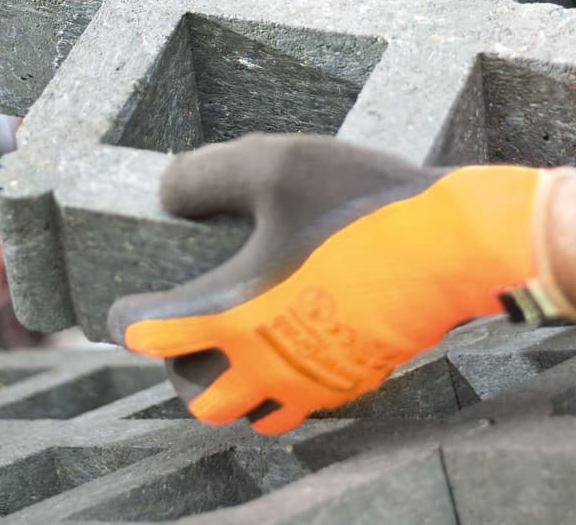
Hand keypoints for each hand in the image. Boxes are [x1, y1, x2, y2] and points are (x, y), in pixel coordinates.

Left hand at [107, 135, 575, 434]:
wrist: (452, 248)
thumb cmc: (360, 204)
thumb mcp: (275, 164)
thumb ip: (205, 175)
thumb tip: (166, 193)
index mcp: (232, 316)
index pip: (146, 335)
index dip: (123, 315)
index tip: (122, 300)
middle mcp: (263, 365)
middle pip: (191, 393)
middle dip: (175, 363)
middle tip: (179, 325)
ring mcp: (310, 382)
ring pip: (245, 411)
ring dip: (226, 384)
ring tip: (232, 345)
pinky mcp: (350, 383)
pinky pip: (296, 407)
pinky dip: (276, 388)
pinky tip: (289, 344)